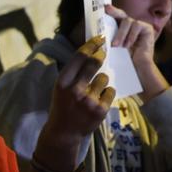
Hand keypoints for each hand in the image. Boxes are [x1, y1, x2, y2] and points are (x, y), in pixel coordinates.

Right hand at [36, 35, 114, 170]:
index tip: (99, 39)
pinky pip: (110, 91)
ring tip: (94, 90)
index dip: (91, 45)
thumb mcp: (61, 88)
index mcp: (62, 83)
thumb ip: (73, 73)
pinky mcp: (100, 109)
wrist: (64, 133)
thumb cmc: (63, 106)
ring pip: (104, 78)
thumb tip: (90, 52)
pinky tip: (99, 100)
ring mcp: (88, 100)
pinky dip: (106, 93)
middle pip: (94, 63)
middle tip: (103, 52)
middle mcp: (75, 90)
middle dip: (100, 55)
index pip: (79, 57)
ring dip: (102, 80)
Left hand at [105, 3, 168, 98]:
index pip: (115, 18)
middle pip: (122, 14)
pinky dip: (130, 35)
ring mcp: (139, 26)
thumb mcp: (111, 48)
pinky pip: (136, 25)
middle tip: (106, 10)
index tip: (103, 7)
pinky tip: (128, 45)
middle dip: (114, 11)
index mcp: (121, 30)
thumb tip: (96, 33)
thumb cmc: (123, 61)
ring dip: (120, 33)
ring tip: (117, 46)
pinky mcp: (147, 28)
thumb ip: (108, 39)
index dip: (110, 12)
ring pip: (127, 21)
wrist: (137, 70)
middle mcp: (130, 26)